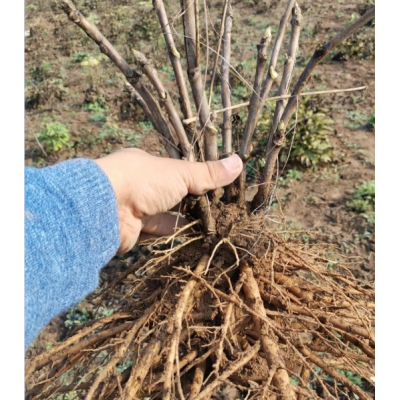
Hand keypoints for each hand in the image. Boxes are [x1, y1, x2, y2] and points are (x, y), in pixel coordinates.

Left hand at [95, 148, 242, 253]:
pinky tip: (192, 236)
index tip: (216, 187)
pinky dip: (173, 233)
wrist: (105, 209)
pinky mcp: (134, 229)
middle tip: (218, 209)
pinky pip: (157, 230)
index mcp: (149, 164)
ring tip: (211, 224)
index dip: (196, 178)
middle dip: (192, 200)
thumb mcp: (180, 173)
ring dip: (184, 218)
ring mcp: (136, 207)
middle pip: (172, 193)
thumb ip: (207, 174)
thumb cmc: (143, 180)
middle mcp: (141, 184)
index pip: (176, 170)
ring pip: (166, 213)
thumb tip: (239, 162)